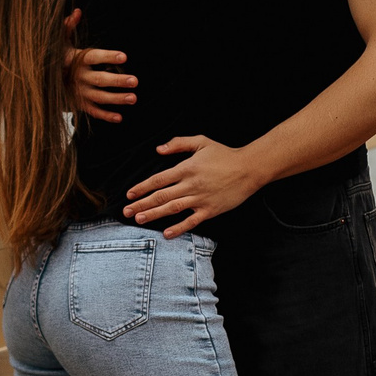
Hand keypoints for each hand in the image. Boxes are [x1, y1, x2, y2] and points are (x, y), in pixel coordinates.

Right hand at [61, 8, 135, 122]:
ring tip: (133, 98)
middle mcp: (79, 77)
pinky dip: (105, 116)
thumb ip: (68, 27)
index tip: (124, 57)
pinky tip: (119, 117)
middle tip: (135, 81)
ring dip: (116, 99)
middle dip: (118, 81)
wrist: (40, 82)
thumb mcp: (59, 43)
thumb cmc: (56, 58)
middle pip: (100, 80)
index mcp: (76, 60)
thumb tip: (78, 11)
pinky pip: (93, 112)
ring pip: (100, 97)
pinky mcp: (79, 104)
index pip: (94, 57)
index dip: (108, 57)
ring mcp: (79, 92)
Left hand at [124, 136, 264, 237]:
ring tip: (139, 220)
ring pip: (172, 208)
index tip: (129, 194)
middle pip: (161, 196)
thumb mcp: (201, 142)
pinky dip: (179, 228)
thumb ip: (178, 143)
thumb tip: (158, 149)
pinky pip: (192, 221)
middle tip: (126, 212)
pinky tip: (166, 233)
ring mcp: (200, 198)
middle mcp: (191, 185)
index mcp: (186, 168)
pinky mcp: (210, 210)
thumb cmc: (225, 154)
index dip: (142, 187)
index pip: (158, 179)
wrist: (249, 168)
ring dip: (154, 214)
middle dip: (141, 204)